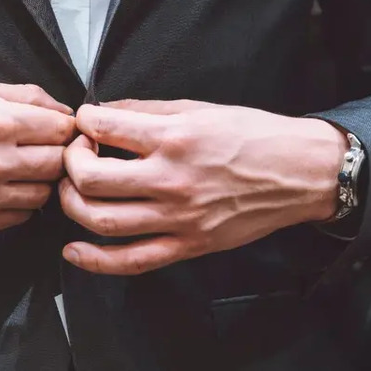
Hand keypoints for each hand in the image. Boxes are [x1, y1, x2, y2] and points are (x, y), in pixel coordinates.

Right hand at [0, 80, 74, 233]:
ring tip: (20, 167)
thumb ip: (23, 96)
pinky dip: (18, 203)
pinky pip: (17, 218)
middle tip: (42, 148)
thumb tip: (61, 110)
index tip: (57, 129)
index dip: (65, 128)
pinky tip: (3, 186)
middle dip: (57, 154)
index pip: (62, 132)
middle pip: (58, 166)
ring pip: (43, 196)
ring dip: (39, 181)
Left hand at [60, 99, 347, 274]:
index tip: (85, 123)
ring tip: (74, 190)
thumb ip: (147, 111)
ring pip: (102, 220)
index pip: (103, 128)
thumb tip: (105, 112)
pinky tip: (74, 251)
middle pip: (90, 179)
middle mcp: (172, 179)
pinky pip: (132, 261)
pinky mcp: (188, 245)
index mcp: (175, 137)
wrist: (301, 173)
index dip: (83, 122)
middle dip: (69, 163)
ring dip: (72, 204)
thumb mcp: (199, 108)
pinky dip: (95, 260)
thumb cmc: (255, 136)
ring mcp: (178, 217)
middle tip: (77, 155)